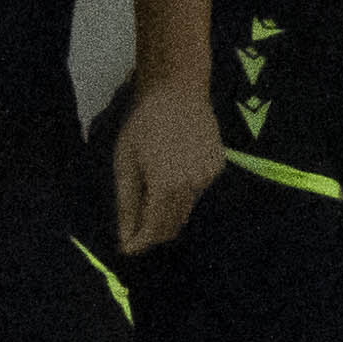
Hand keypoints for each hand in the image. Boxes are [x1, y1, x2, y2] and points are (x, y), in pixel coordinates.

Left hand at [110, 76, 224, 254]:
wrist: (178, 92)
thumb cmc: (143, 126)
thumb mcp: (126, 165)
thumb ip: (127, 205)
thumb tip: (126, 239)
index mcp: (166, 187)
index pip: (154, 231)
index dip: (138, 243)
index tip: (125, 249)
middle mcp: (192, 186)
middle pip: (173, 225)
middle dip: (152, 233)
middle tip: (134, 231)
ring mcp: (208, 177)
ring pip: (185, 210)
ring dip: (167, 213)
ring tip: (150, 196)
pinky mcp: (217, 167)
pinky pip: (196, 192)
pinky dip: (182, 194)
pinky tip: (172, 173)